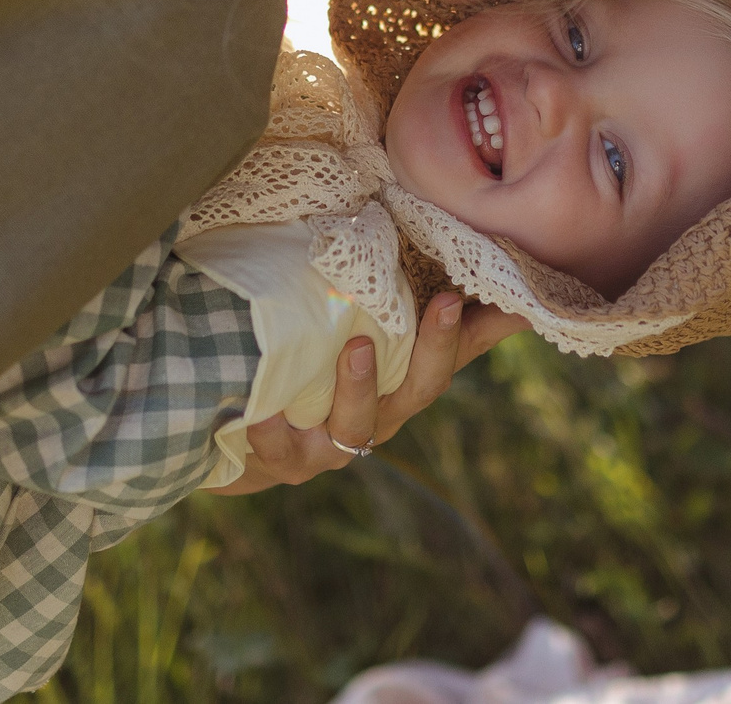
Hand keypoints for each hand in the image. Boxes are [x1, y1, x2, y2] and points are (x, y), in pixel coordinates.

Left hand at [207, 292, 527, 493]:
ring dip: (362, 387)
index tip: (470, 288)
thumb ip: (417, 307)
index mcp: (402, 386)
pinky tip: (265, 409)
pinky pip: (281, 449)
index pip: (448, 357)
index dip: (464, 330)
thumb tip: (483, 270)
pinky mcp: (284, 460)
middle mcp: (378, 418)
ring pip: (358, 425)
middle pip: (418, 390)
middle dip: (435, 347)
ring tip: (358, 347)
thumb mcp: (368, 338)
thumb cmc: (319, 373)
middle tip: (442, 303)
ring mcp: (332, 444)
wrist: (247, 436)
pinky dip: (273, 430)